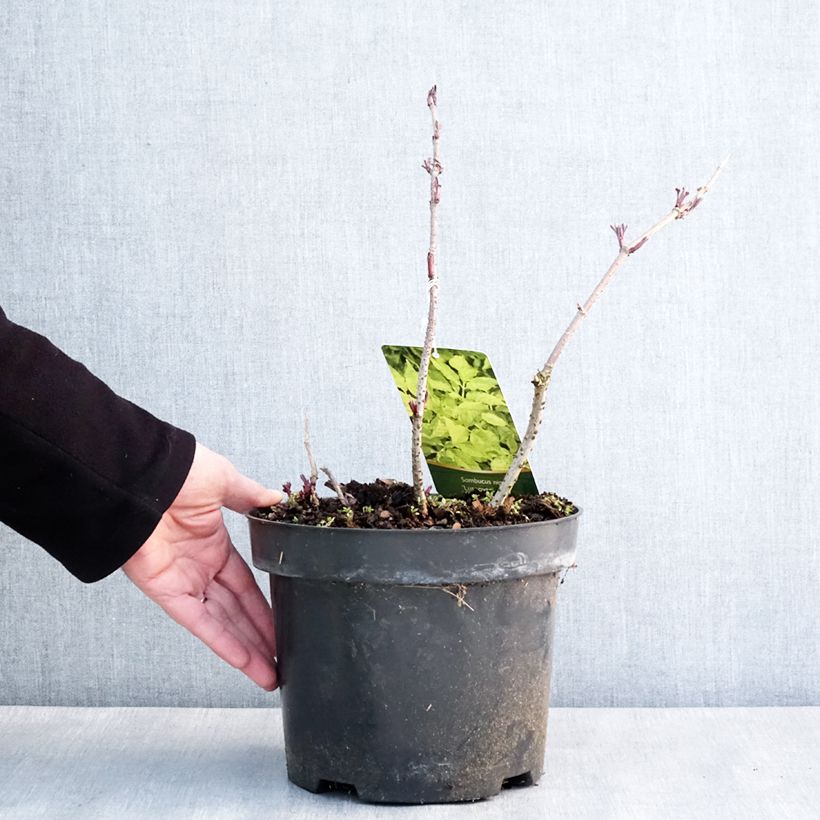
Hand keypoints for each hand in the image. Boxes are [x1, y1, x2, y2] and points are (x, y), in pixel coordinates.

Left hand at [122, 443, 282, 689]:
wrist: (138, 476)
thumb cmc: (176, 471)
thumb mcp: (223, 480)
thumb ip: (249, 496)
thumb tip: (276, 500)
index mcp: (213, 543)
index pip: (246, 584)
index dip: (265, 606)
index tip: (285, 623)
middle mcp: (199, 568)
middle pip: (237, 611)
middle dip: (260, 637)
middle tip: (284, 660)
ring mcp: (184, 582)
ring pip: (222, 624)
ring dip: (247, 651)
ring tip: (272, 675)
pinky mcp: (167, 592)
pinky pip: (199, 623)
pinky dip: (222, 643)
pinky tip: (245, 662)